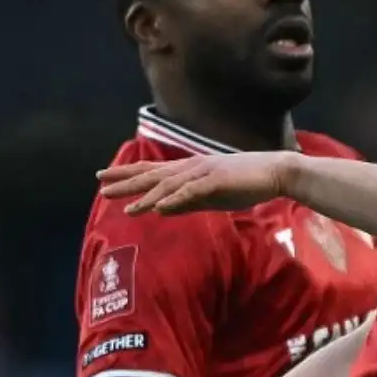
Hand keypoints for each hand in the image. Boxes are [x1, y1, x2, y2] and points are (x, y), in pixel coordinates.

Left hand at [99, 151, 298, 214]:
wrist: (276, 172)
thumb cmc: (247, 183)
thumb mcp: (212, 196)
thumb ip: (187, 202)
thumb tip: (161, 210)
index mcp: (190, 170)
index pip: (152, 170)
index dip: (127, 174)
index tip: (104, 178)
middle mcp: (191, 167)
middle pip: (152, 174)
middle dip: (126, 181)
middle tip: (101, 186)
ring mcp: (203, 172)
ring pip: (168, 185)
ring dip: (146, 196)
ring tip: (127, 208)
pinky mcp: (216, 181)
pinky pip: (191, 191)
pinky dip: (173, 199)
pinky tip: (159, 207)